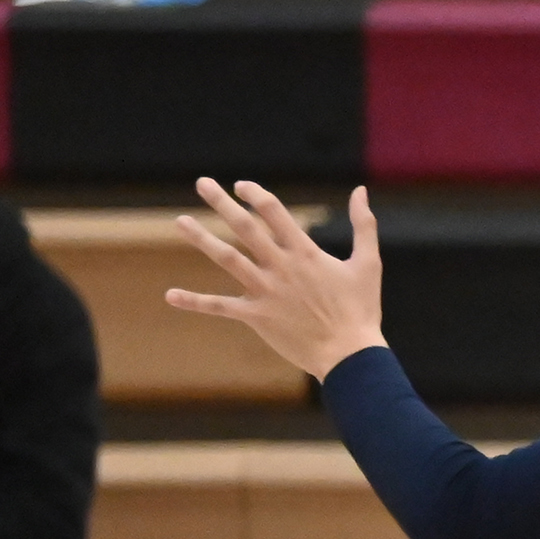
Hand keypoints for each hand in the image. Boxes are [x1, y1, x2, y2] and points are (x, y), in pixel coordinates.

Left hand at [166, 179, 387, 379]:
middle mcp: (282, 267)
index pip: (274, 213)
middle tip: (202, 183)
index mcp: (306, 253)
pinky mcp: (257, 316)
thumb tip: (361, 190)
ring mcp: (266, 291)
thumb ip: (364, 225)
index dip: (256, 195)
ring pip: (227, 259)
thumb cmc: (361, 310)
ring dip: (202, 239)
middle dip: (222, 202)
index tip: (241, 186)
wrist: (351, 355)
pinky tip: (170, 295)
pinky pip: (221, 307)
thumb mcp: (369, 264)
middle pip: (245, 227)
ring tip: (180, 222)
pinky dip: (195, 302)